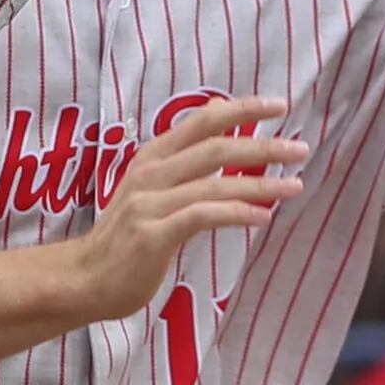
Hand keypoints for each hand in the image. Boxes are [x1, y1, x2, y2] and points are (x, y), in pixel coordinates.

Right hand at [51, 96, 307, 325]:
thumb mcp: (150, 186)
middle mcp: (150, 174)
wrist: (83, 279)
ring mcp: (150, 204)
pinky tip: (263, 217)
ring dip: (261, 183)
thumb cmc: (125, 236)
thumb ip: (183, 157)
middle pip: (216, 147)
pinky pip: (203, 216)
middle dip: (263, 145)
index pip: (202, 121)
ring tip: (295, 186)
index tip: (279, 105)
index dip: (241, 108)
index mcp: (152, 157)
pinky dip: (237, 213)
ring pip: (215, 183)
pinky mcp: (153, 235)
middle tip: (300, 147)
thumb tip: (217, 111)